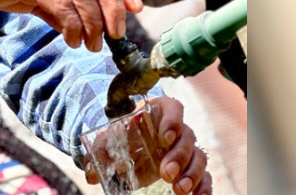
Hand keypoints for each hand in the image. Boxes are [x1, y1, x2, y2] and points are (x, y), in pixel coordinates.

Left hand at [85, 98, 210, 194]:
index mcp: (159, 113)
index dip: (173, 121)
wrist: (129, 145)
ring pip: (199, 156)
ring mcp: (186, 149)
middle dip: (179, 156)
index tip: (166, 137)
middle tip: (165, 173)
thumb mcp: (110, 139)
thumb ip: (101, 151)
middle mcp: (178, 129)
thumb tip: (91, 174)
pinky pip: (204, 175)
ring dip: (192, 173)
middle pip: (188, 137)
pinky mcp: (189, 168)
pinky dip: (204, 187)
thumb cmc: (123, 136)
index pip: (174, 109)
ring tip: (179, 189)